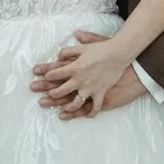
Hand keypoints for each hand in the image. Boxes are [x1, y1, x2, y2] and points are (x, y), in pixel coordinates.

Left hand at [31, 31, 147, 118]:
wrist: (119, 54)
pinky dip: (91, 113)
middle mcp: (80, 80)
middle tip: (47, 95)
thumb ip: (68, 51)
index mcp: (74, 67)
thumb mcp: (83, 47)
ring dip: (66, 107)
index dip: (47, 75)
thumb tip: (58, 55)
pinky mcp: (100, 93)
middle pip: (61, 91)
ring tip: (61, 109)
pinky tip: (87, 116)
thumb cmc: (101, 49)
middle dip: (52, 94)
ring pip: (74, 102)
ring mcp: (90, 88)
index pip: (56, 74)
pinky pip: (95, 107)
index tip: (44, 77)